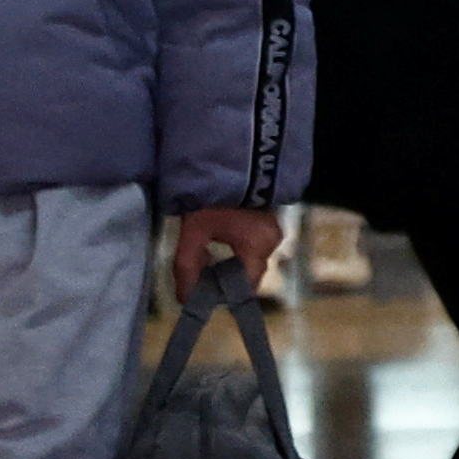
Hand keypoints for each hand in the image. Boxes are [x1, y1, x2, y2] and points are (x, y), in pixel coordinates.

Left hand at [167, 205, 282, 293]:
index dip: (223, 292)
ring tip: (205, 251)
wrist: (232, 159)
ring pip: (250, 257)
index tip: (202, 289)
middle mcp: (273, 240)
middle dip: (223, 276)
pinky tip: (219, 237)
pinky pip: (254, 243)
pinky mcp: (269, 217)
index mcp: (258, 246)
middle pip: (248, 272)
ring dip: (229, 261)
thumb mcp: (194, 232)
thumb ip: (187, 267)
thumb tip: (185, 299)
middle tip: (199, 268)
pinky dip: (236, 247)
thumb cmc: (212, 196)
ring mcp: (274, 227)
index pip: (246, 286)